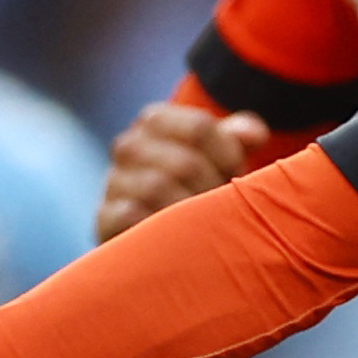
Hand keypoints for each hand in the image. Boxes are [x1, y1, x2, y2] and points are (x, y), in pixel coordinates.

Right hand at [97, 99, 269, 241]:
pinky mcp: (104, 218)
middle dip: (211, 189)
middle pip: (184, 162)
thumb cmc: (201, 185)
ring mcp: (113, 181)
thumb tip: (253, 136)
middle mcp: (129, 145)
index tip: (234, 173)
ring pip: (157, 187)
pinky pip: (131, 215)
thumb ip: (240, 136)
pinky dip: (160, 228)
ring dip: (191, 212)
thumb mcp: (224, 156)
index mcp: (155, 121)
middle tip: (221, 207)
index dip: (227, 156)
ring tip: (204, 224)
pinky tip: (178, 237)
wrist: (163, 235)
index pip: (199, 128)